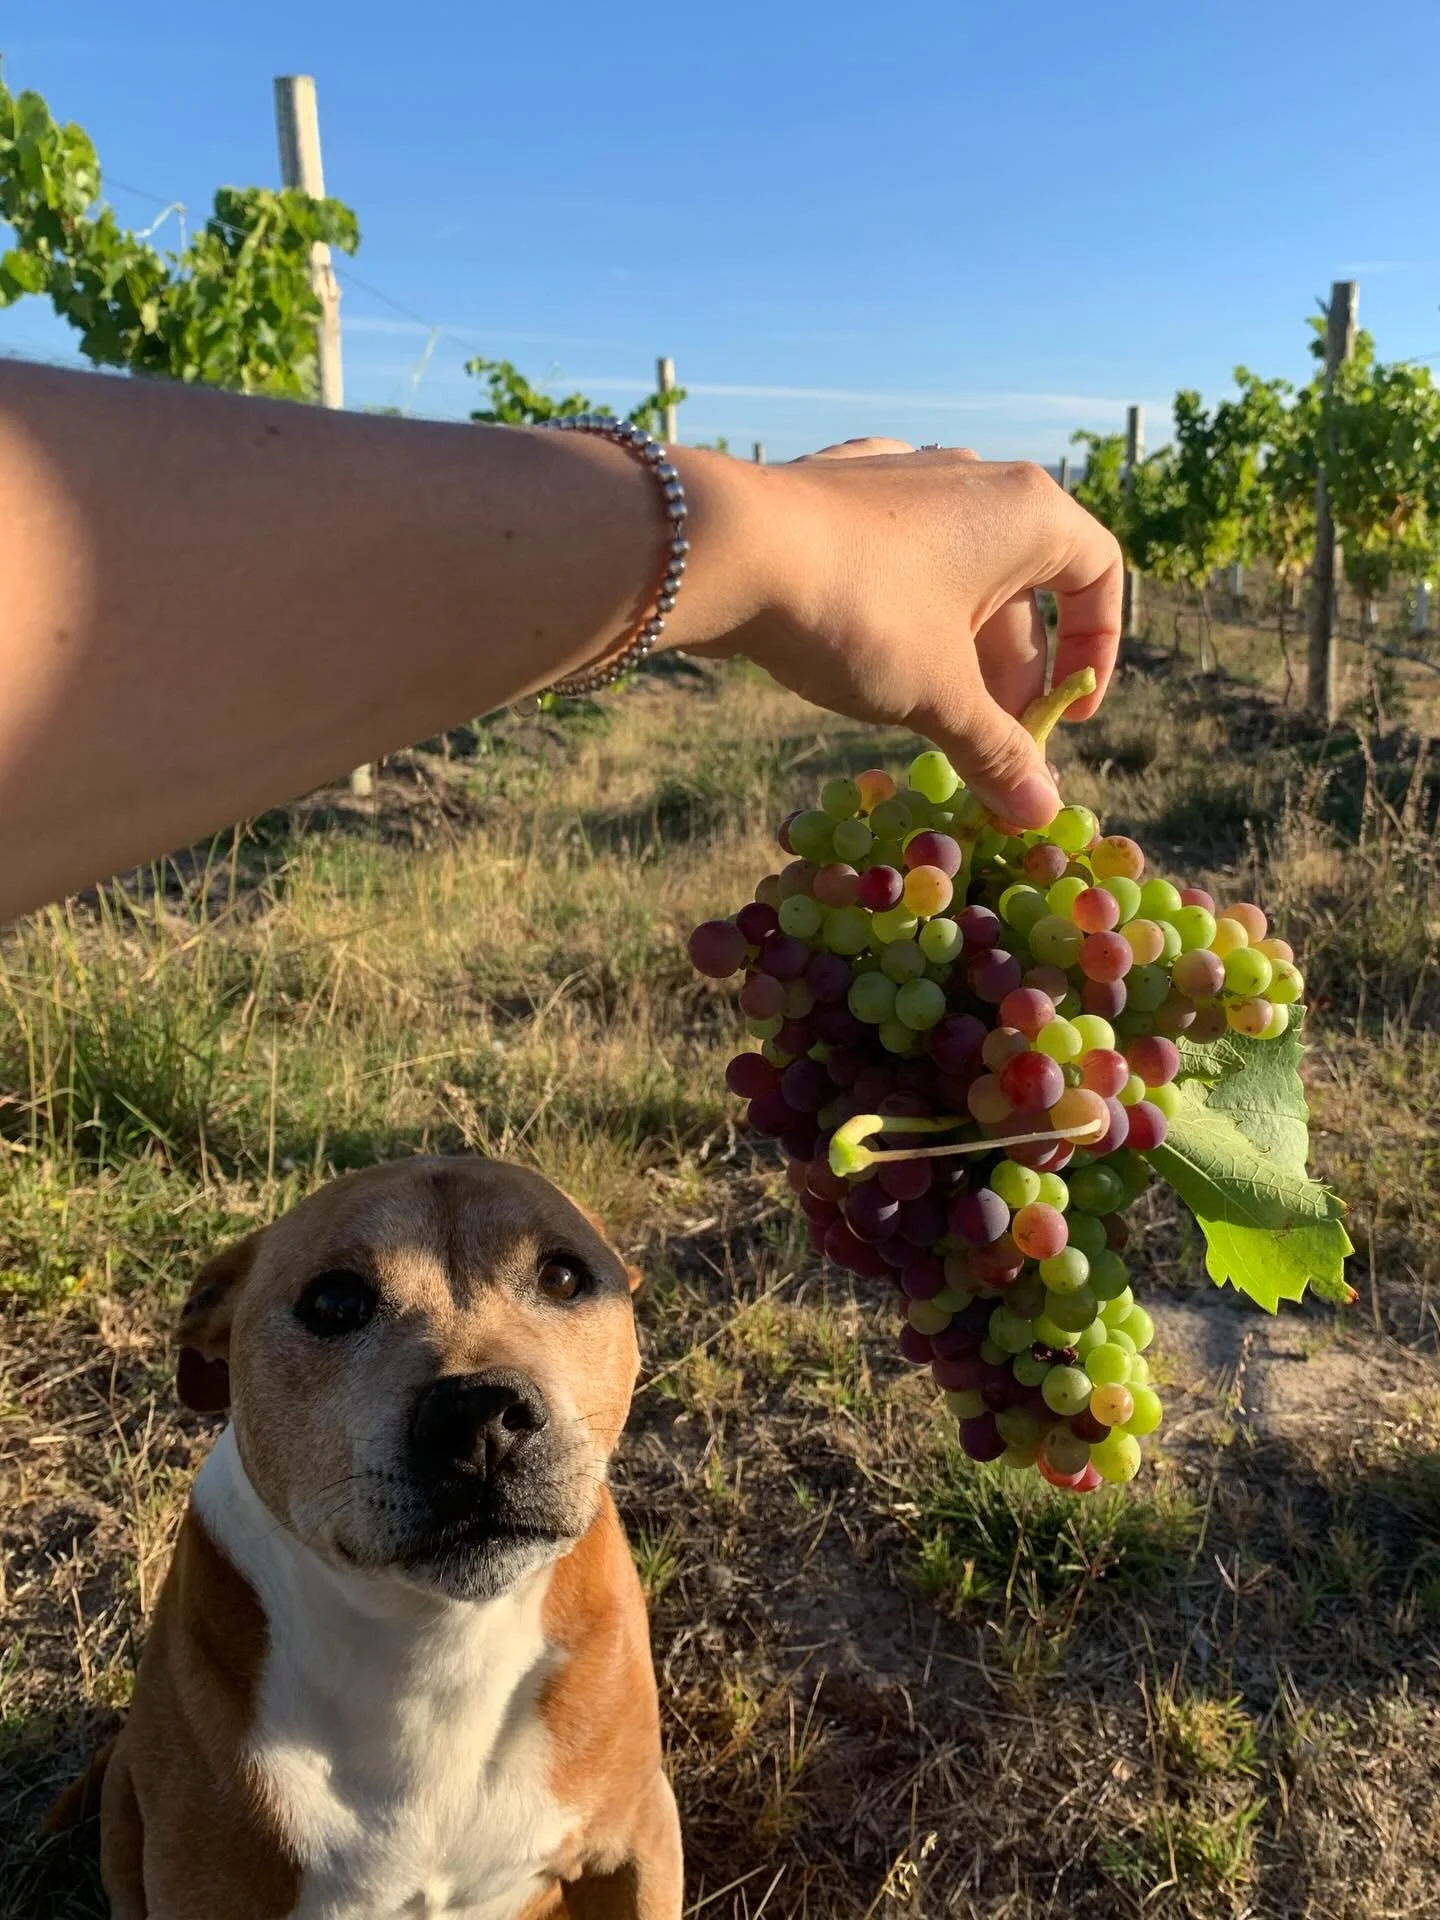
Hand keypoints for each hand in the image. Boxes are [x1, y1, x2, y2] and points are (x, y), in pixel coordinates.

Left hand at [673, 438, 1121, 828]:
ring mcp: (899, 476)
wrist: (726, 549)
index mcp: (1025, 511)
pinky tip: (867, 656)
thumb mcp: (938, 696)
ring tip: (926, 718)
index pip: (1098, 572)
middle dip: (1010, 674)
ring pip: (952, 574)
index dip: (1093, 651)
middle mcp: (972, 476)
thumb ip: (997, 751)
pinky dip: (899, 612)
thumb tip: (1041, 811)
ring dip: (955, 651)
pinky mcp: (837, 489)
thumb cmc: (861, 613)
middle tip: (987, 747)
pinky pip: (892, 556)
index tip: (1067, 716)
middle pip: (1020, 586)